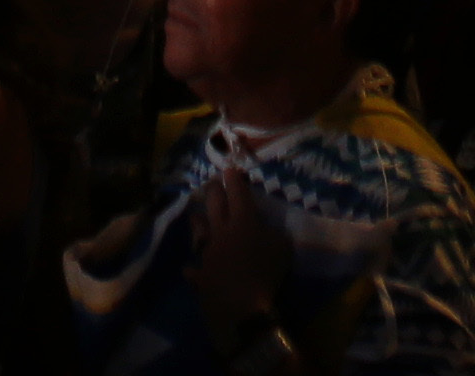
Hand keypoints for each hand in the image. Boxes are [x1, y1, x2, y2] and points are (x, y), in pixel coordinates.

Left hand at [188, 166, 287, 337]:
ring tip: (196, 215)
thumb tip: (267, 229)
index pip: (237, 191)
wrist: (241, 306)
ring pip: (199, 230)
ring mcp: (208, 252)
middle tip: (214, 183)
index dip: (234, 178)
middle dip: (214, 190)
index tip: (230, 168)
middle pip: (214, 203)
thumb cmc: (267, 272)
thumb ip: (274, 233)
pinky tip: (191, 267)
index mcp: (244, 220)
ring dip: (198, 221)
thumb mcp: (284, 248)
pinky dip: (194, 267)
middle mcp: (221, 230)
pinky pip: (194, 268)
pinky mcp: (200, 274)